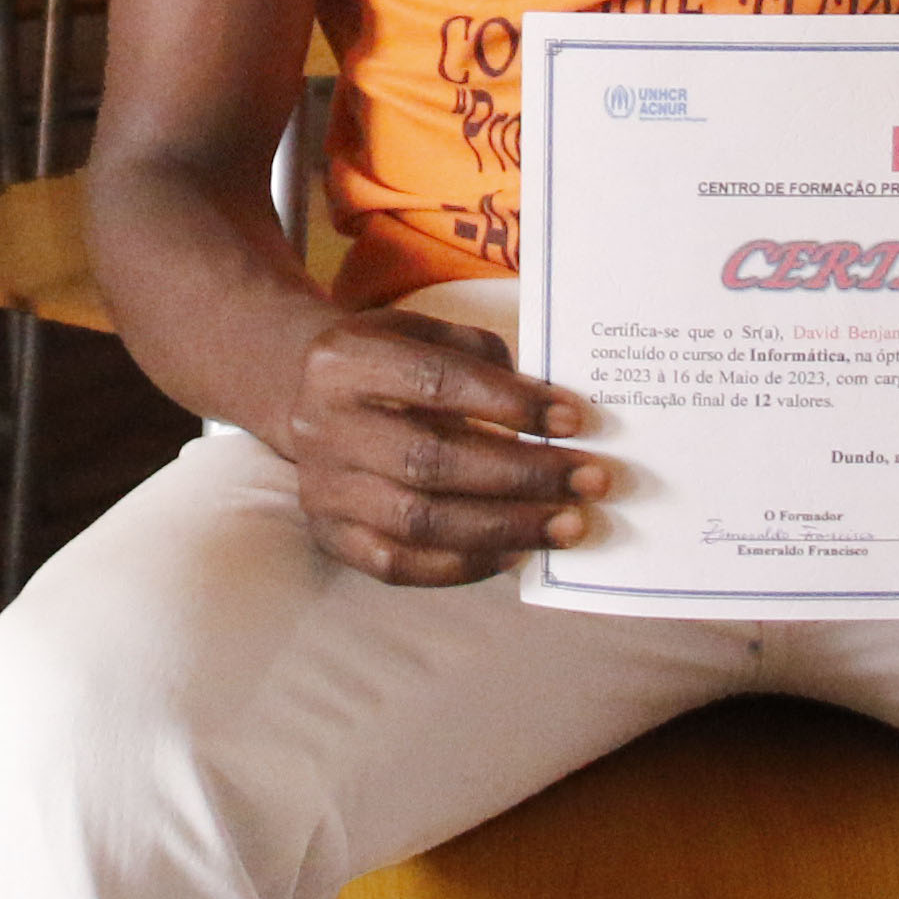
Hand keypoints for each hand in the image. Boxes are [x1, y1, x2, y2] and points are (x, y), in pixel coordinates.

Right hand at [276, 307, 611, 586]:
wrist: (307, 398)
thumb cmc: (392, 363)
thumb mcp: (424, 333)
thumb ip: (482, 360)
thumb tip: (554, 417)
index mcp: (343, 360)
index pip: (436, 381)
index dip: (509, 404)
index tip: (574, 420)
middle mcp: (322, 424)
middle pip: (431, 459)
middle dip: (523, 474)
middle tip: (591, 480)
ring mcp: (321, 487)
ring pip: (420, 520)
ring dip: (507, 526)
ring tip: (570, 524)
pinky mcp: (330, 535)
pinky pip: (400, 565)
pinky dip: (465, 564)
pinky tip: (518, 552)